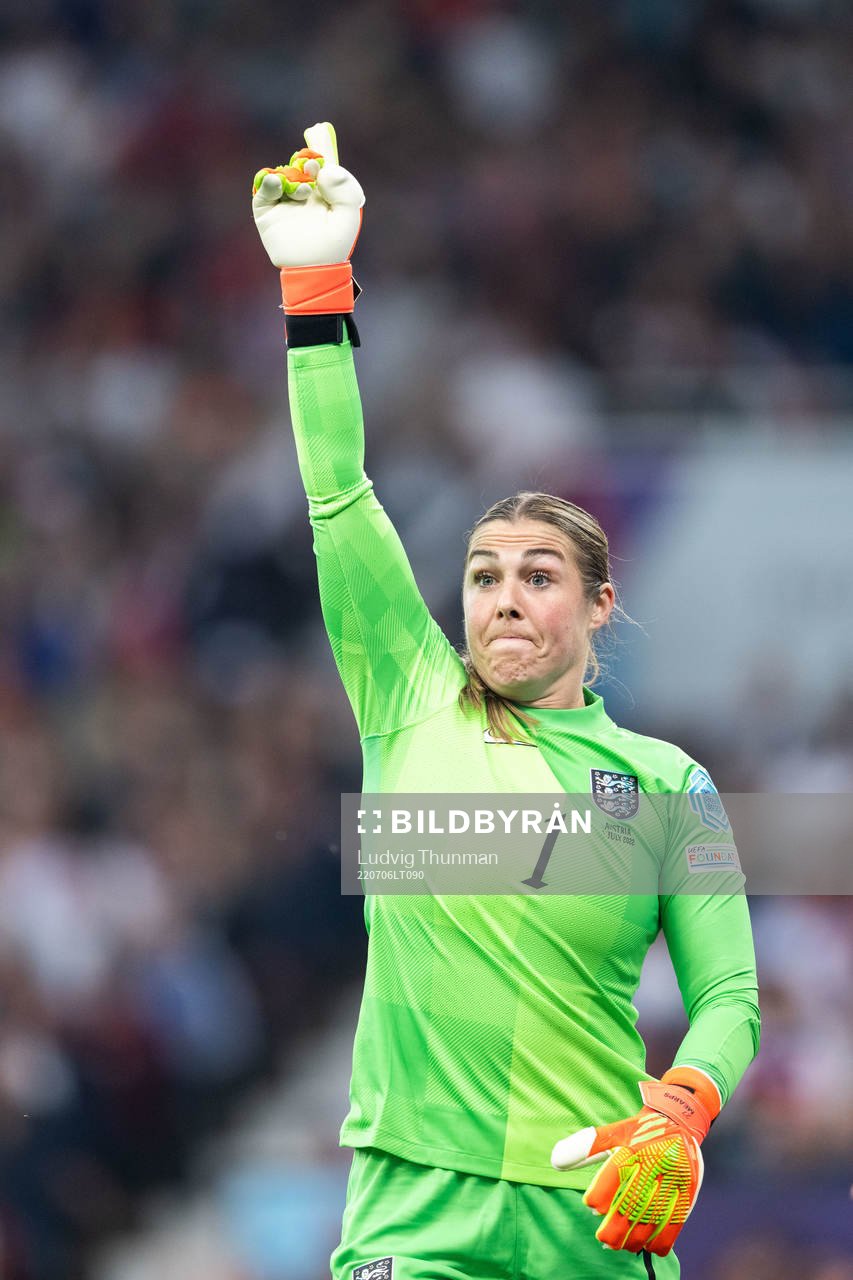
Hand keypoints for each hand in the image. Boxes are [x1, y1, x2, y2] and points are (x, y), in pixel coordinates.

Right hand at [252, 122, 363, 269]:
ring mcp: (283, 205)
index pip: (316, 168)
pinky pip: (262, 192)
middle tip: (308, 168)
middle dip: (302, 165)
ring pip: (280, 177)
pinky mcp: (266, 214)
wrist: (312, 269)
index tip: (318, 163)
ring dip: (288, 175)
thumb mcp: (348, 216)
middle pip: (296, 168)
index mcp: (320, 196)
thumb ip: (346, 189)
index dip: (317, 160)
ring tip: (300, 189)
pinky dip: (267, 183)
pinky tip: (277, 182)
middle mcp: (301, 198)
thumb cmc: (333, 246)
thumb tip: (325, 170)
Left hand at [551, 1068, 718, 1255]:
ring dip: (635, 1238)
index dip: (600, 1195)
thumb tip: (556, 1160)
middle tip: (603, 1239)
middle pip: (632, 1201)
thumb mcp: (614, 1132)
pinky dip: (662, 1240)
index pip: (613, 1174)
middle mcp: (652, 1163)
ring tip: (620, 1246)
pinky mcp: (687, 1190)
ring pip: (653, 1216)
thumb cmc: (640, 1131)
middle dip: (616, 1227)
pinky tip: (649, 1247)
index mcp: (632, 1147)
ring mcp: (672, 1178)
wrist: (680, 1120)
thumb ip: (585, 1147)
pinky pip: (675, 1221)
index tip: (591, 1206)